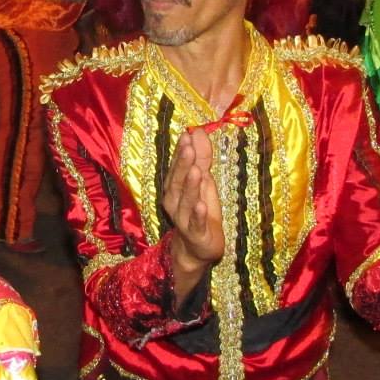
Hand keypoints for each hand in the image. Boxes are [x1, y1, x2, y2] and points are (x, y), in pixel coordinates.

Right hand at [162, 128, 224, 276]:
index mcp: (175, 188)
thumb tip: (198, 131)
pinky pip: (195, 224)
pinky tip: (201, 204)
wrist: (198, 248)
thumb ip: (202, 158)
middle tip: (188, 147)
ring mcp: (183, 219)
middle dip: (183, 164)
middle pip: (177, 182)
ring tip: (197, 171)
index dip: (181, 152)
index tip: (187, 135)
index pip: (177, 167)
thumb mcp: (204, 181)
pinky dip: (198, 214)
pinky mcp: (196, 234)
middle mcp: (174, 202)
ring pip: (186, 201)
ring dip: (190, 186)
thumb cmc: (201, 211)